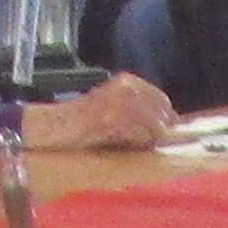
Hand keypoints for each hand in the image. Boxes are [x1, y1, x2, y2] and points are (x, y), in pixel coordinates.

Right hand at [24, 74, 173, 152]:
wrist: (57, 125)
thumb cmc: (85, 118)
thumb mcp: (113, 102)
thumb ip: (138, 107)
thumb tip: (169, 122)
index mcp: (127, 81)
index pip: (162, 100)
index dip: (166, 118)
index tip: (164, 132)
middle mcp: (126, 87)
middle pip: (162, 113)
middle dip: (160, 129)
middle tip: (150, 142)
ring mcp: (120, 103)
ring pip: (155, 126)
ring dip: (150, 139)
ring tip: (137, 145)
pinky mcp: (112, 120)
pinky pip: (140, 135)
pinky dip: (139, 144)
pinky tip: (128, 146)